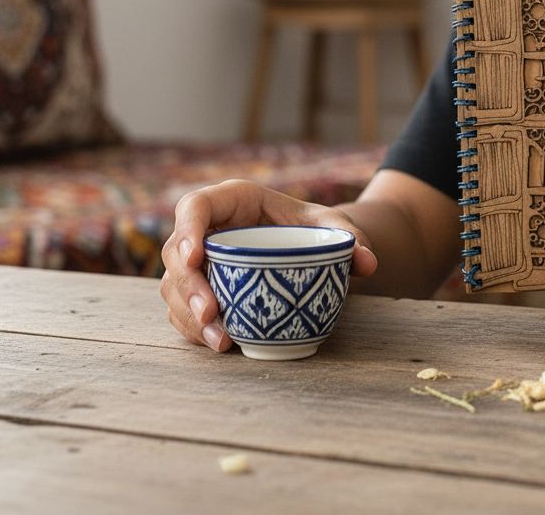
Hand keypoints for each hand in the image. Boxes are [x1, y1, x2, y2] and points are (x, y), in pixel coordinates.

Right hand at [160, 179, 377, 350]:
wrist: (311, 249)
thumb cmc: (315, 229)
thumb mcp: (335, 226)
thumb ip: (351, 238)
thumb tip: (369, 262)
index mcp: (234, 200)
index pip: (195, 206)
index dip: (187, 229)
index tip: (196, 257)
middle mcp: (210, 229)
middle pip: (177, 252)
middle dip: (188, 285)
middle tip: (211, 313)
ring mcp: (201, 262)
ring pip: (175, 286)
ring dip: (191, 316)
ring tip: (221, 340)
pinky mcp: (201, 290)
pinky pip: (184, 311)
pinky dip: (196, 330)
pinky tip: (220, 344)